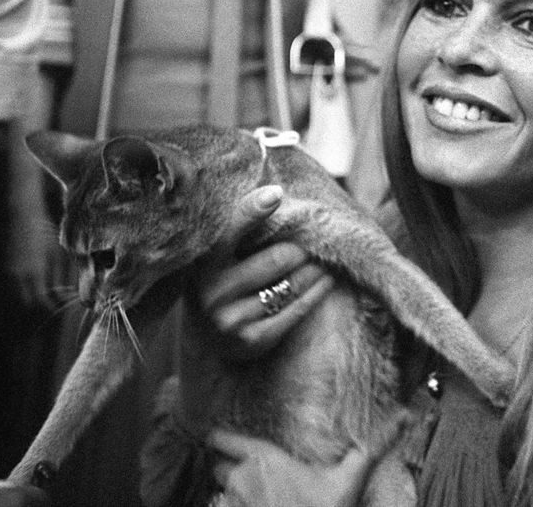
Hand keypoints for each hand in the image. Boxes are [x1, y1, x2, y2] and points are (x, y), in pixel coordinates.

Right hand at [199, 186, 334, 361]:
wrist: (207, 334)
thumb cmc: (225, 277)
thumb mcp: (221, 253)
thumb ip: (241, 227)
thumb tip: (276, 190)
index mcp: (203, 260)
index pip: (230, 229)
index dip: (253, 209)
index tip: (277, 193)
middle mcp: (210, 291)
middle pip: (277, 258)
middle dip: (302, 248)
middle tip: (318, 241)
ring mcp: (228, 319)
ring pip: (291, 286)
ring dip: (317, 270)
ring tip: (328, 259)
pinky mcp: (250, 341)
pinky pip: (295, 311)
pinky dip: (316, 292)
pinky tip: (327, 281)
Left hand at [207, 418, 406, 506]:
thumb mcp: (350, 479)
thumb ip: (373, 446)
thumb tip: (406, 415)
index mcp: (265, 459)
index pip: (223, 439)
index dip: (219, 436)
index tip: (218, 435)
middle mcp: (242, 479)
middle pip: (218, 465)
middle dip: (229, 467)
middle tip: (252, 472)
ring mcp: (233, 505)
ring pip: (219, 492)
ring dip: (232, 494)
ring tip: (256, 498)